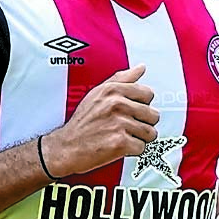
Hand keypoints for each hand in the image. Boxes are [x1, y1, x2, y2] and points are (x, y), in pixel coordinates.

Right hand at [40, 64, 158, 176]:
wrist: (66, 147)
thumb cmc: (82, 122)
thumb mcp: (97, 93)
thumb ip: (121, 79)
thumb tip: (141, 68)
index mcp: (113, 90)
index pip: (148, 94)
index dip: (142, 105)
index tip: (132, 111)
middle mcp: (117, 104)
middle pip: (152, 115)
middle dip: (143, 123)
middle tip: (128, 127)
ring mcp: (119, 123)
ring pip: (150, 132)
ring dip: (139, 138)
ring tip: (124, 137)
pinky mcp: (120, 142)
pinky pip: (141, 147)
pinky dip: (132, 150)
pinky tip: (120, 146)